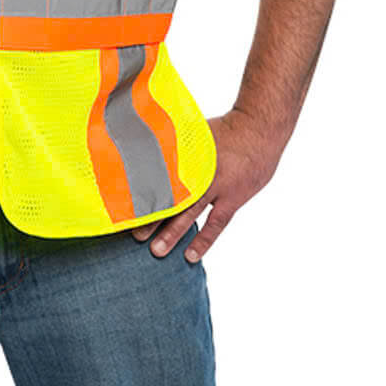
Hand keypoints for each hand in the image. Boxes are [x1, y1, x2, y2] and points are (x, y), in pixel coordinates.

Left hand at [131, 109, 281, 261]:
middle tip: (133, 234)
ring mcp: (218, 186)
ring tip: (156, 251)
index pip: (160, 173)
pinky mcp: (233, 198)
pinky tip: (191, 256)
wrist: (259, 130)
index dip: (144, 188)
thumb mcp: (196, 129)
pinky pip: (216, 224)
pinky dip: (204, 239)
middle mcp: (200, 171)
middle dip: (153, 216)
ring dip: (173, 232)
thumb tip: (147, 145)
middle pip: (172, 196)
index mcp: (187, 152)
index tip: (126, 202)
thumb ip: (175, 141)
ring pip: (191, 213)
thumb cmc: (225, 128)